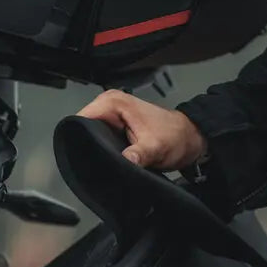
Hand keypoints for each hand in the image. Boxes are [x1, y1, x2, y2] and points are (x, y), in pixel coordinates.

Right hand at [77, 90, 207, 170]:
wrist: (189, 139)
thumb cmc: (175, 137)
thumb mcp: (156, 148)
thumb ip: (138, 155)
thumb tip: (123, 163)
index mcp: (114, 102)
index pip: (80, 118)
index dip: (78, 138)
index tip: (82, 156)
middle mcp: (109, 105)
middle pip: (81, 127)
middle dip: (85, 146)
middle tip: (96, 163)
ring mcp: (110, 115)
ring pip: (88, 134)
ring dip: (93, 149)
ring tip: (103, 161)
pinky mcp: (113, 126)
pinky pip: (97, 137)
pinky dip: (100, 149)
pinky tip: (106, 159)